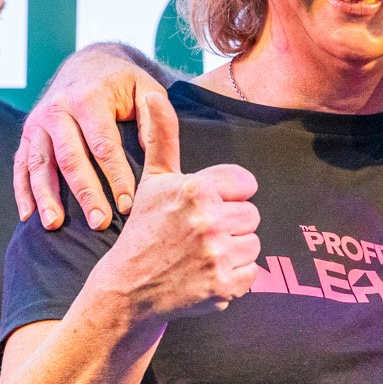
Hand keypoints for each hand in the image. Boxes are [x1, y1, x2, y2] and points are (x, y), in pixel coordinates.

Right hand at [15, 45, 174, 229]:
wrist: (86, 63)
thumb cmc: (123, 83)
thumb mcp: (145, 89)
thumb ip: (153, 118)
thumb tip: (153, 154)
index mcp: (90, 98)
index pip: (103, 144)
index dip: (115, 176)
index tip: (127, 205)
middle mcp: (58, 109)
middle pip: (70, 158)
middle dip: (85, 193)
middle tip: (99, 223)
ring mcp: (38, 122)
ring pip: (40, 164)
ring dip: (47, 197)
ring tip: (55, 225)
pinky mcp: (27, 134)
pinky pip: (21, 164)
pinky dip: (23, 191)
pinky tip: (29, 216)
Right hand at [90, 90, 260, 322]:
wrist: (128, 288)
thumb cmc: (145, 230)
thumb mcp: (153, 180)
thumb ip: (163, 136)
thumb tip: (153, 95)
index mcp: (196, 189)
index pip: (246, 185)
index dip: (228, 197)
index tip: (205, 208)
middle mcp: (208, 220)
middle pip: (252, 216)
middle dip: (231, 225)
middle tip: (199, 235)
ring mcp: (217, 255)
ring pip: (254, 244)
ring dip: (234, 251)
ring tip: (202, 254)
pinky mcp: (224, 286)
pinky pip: (252, 274)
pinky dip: (234, 278)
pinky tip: (206, 274)